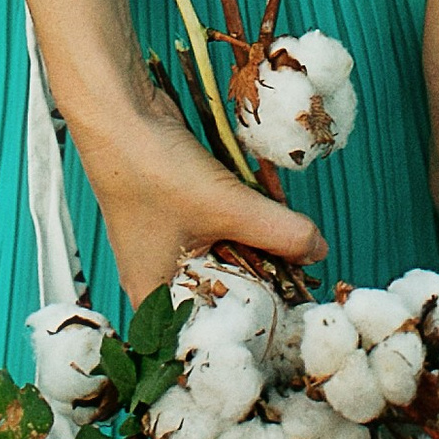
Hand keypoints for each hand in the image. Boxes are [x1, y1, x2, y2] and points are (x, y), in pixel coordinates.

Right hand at [75, 94, 322, 308]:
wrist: (119, 111)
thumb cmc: (153, 169)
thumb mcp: (226, 207)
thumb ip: (280, 233)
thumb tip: (319, 250)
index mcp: (156, 295)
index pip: (215, 327)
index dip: (256, 318)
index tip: (297, 305)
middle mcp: (159, 276)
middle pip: (225, 290)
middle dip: (263, 270)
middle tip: (299, 258)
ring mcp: (167, 243)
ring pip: (226, 254)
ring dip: (255, 237)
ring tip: (280, 221)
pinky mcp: (177, 213)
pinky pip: (219, 227)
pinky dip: (242, 216)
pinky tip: (263, 199)